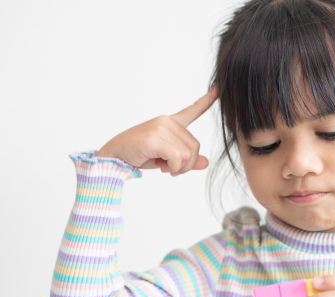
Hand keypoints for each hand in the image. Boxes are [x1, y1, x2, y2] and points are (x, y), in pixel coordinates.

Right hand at [96, 86, 217, 175]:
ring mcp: (160, 128)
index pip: (193, 110)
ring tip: (164, 167)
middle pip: (195, 146)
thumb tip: (206, 163)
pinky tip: (162, 167)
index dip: (208, 100)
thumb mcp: (166, 158)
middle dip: (187, 164)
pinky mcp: (154, 139)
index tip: (219, 88)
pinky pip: (177, 159)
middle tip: (172, 170)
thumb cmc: (139, 154)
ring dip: (179, 168)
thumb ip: (187, 160)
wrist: (114, 157)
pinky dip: (173, 168)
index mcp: (170, 122)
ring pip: (187, 154)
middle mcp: (167, 121)